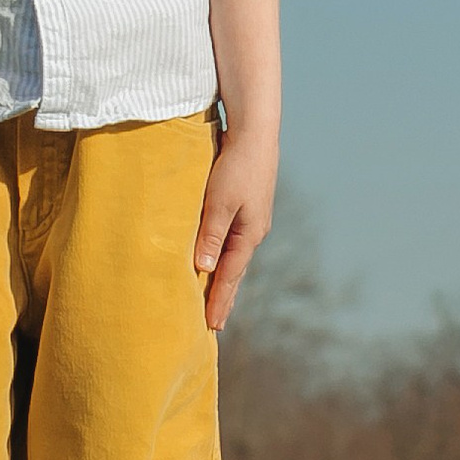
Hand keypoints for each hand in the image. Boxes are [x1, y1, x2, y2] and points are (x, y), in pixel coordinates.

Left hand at [194, 125, 276, 334]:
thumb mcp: (218, 202)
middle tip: (214, 325)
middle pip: (235, 272)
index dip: (219, 302)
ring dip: (224, 279)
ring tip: (215, 299)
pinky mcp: (247, 206)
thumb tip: (203, 269)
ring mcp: (252, 219)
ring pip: (234, 257)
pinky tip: (218, 260)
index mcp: (248, 234)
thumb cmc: (236, 166)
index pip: (229, 277)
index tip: (211, 327)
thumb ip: (210, 235)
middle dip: (225, 297)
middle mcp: (253, 231)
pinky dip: (224, 257)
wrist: (255, 132)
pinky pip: (233, 241)